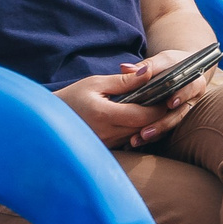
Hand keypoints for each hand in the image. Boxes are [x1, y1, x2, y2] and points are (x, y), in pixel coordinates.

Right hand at [57, 50, 220, 149]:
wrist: (50, 119)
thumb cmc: (72, 97)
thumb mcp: (96, 83)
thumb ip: (124, 81)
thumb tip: (149, 74)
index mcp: (104, 115)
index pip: (143, 115)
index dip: (161, 107)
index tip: (171, 95)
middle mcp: (107, 133)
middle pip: (145, 127)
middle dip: (159, 115)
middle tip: (172, 100)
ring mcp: (107, 144)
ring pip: (139, 135)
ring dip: (150, 124)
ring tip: (160, 107)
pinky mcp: (106, 149)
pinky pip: (129, 140)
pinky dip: (138, 130)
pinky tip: (143, 119)